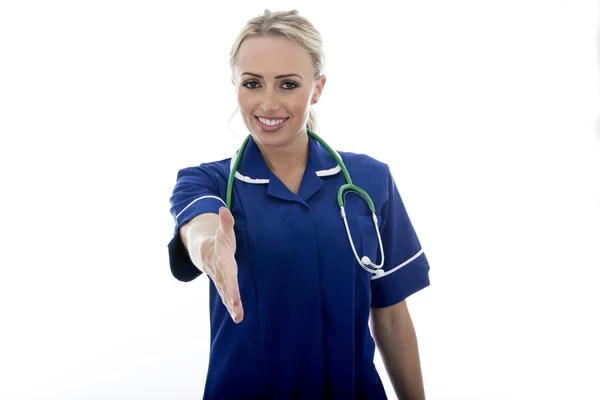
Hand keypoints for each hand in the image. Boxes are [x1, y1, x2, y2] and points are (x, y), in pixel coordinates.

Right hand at [201, 207, 242, 323]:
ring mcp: (221, 281)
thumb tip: (223, 210)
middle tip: (237, 308)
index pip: (227, 274)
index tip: (235, 296)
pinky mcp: (224, 286)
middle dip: (231, 298)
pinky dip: (232, 308)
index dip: (231, 285)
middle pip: (226, 287)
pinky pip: (227, 298)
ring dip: (232, 307)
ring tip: (238, 317)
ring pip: (226, 295)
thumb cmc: (218, 241)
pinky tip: (238, 318)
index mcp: (222, 260)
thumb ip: (226, 222)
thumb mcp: (223, 231)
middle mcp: (220, 273)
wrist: (204, 251)